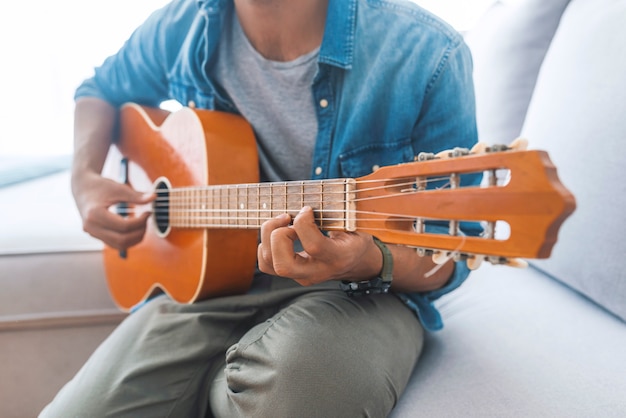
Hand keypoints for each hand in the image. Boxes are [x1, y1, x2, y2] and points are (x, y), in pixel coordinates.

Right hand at [72, 171, 154, 249]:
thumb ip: (136, 195)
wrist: (82, 187)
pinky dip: (128, 239)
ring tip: (142, 224)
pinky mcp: (95, 235)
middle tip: (146, 220)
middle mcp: (91, 227)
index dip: (141, 221)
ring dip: (135, 238)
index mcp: (95, 215)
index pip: (124, 226)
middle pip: (122, 240)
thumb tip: (154, 197)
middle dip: (139, 232)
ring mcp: (92, 233)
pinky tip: (135, 228)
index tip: (148, 212)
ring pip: (119, 245)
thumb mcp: (118, 188)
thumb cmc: (100, 186)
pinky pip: (115, 244)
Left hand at [257, 206, 382, 285]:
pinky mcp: (292, 274)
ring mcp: (303, 276)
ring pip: (269, 264)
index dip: (304, 222)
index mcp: (339, 257)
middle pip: (283, 265)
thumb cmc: (354, 236)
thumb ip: (340, 212)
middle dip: (278, 236)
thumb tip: (317, 195)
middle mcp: (318, 271)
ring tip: (283, 221)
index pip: (313, 246)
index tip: (307, 209)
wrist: (356, 261)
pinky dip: (265, 245)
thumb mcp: (355, 223)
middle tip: (287, 218)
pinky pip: (266, 264)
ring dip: (268, 237)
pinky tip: (280, 232)